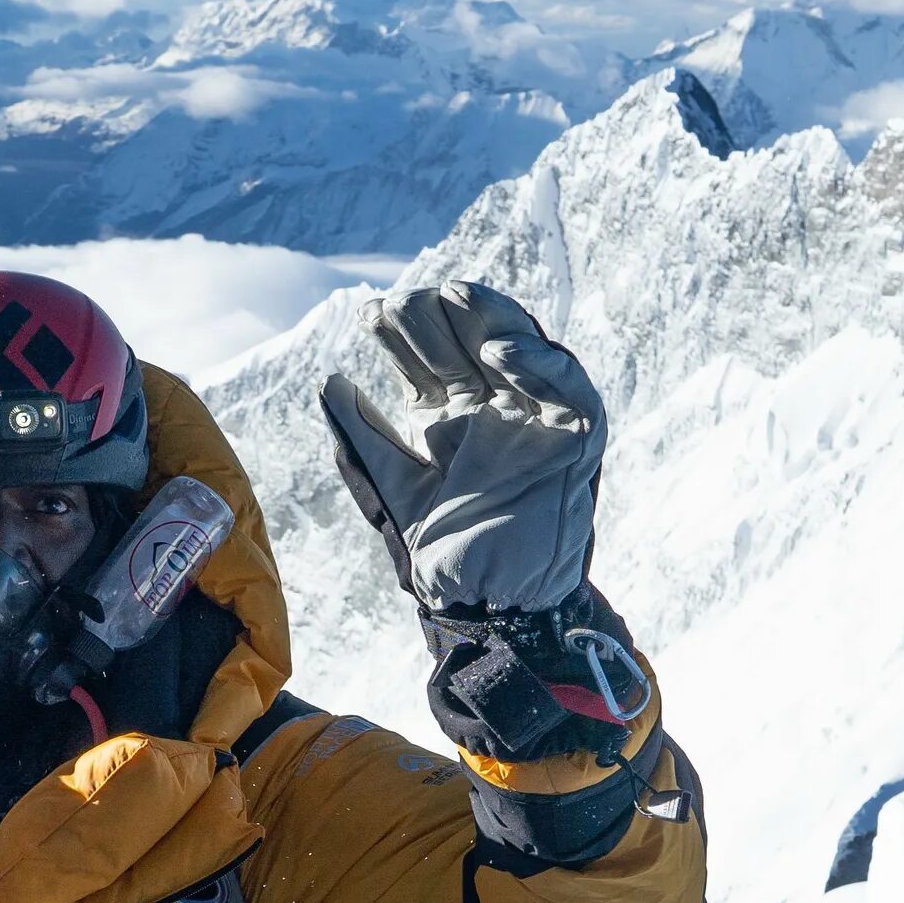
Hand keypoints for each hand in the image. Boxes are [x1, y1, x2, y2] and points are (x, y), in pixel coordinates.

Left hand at [321, 281, 605, 618]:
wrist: (486, 606)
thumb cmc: (443, 556)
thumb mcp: (391, 489)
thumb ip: (362, 438)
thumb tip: (329, 383)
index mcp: (450, 420)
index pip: (429, 359)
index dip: (402, 333)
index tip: (370, 315)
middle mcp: (493, 413)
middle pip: (470, 344)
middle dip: (440, 317)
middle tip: (406, 303)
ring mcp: (535, 424)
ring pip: (521, 352)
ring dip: (491, 318)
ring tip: (453, 296)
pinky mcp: (574, 445)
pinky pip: (572, 393)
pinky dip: (543, 366)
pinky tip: (502, 350)